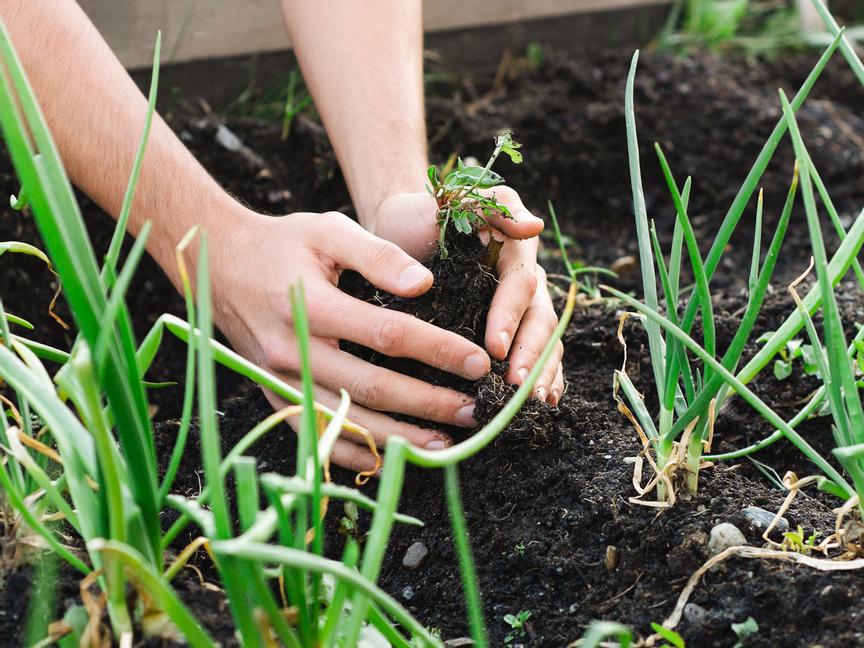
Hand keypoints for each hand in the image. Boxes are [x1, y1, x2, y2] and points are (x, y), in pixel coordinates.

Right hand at [208, 208, 493, 472]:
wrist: (217, 266)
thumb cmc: (282, 244)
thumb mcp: (328, 230)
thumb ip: (378, 253)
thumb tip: (424, 284)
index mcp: (310, 305)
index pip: (386, 335)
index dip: (436, 350)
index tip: (476, 362)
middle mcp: (292, 351)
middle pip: (371, 388)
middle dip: (428, 403)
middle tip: (472, 410)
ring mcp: (279, 381)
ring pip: (347, 421)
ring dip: (399, 438)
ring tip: (445, 444)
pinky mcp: (274, 398)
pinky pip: (317, 436)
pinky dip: (355, 454)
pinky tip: (392, 458)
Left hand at [365, 189, 564, 404]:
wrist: (399, 231)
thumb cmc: (422, 216)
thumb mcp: (451, 200)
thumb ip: (490, 208)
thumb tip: (534, 227)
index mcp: (514, 251)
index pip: (520, 286)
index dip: (510, 317)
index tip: (494, 347)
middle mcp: (524, 280)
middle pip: (541, 320)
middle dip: (532, 355)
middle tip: (517, 386)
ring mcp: (519, 308)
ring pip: (545, 342)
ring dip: (541, 373)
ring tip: (531, 403)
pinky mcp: (509, 329)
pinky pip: (535, 356)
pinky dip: (541, 379)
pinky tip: (536, 405)